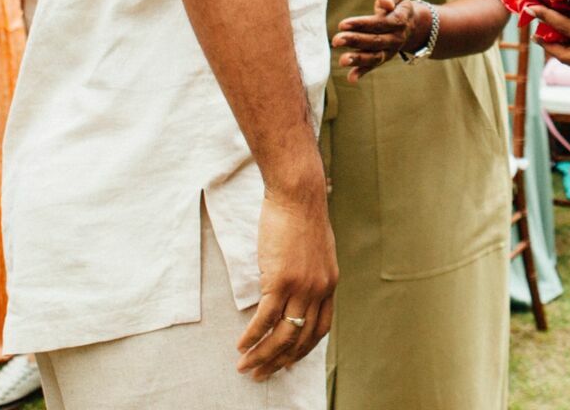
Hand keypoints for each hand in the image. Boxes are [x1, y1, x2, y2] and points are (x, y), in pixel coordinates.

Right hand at [238, 186, 335, 380]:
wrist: (298, 194)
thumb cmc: (301, 216)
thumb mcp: (315, 250)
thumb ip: (309, 273)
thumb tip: (294, 288)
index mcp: (329, 284)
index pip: (320, 329)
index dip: (302, 350)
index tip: (288, 362)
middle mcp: (319, 291)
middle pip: (299, 339)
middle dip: (278, 361)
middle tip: (261, 374)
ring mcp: (301, 287)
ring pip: (281, 335)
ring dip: (262, 355)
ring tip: (245, 366)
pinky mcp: (280, 281)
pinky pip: (265, 318)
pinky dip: (252, 336)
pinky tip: (241, 345)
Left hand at [332, 0, 422, 82]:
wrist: (411, 24)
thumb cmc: (396, 6)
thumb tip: (385, 4)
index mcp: (399, 21)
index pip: (379, 23)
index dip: (361, 24)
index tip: (343, 24)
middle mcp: (396, 38)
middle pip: (375, 41)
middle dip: (355, 41)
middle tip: (336, 40)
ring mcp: (391, 50)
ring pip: (375, 56)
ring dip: (358, 59)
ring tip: (342, 61)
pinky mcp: (384, 58)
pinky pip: (373, 66)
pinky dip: (363, 72)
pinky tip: (351, 78)